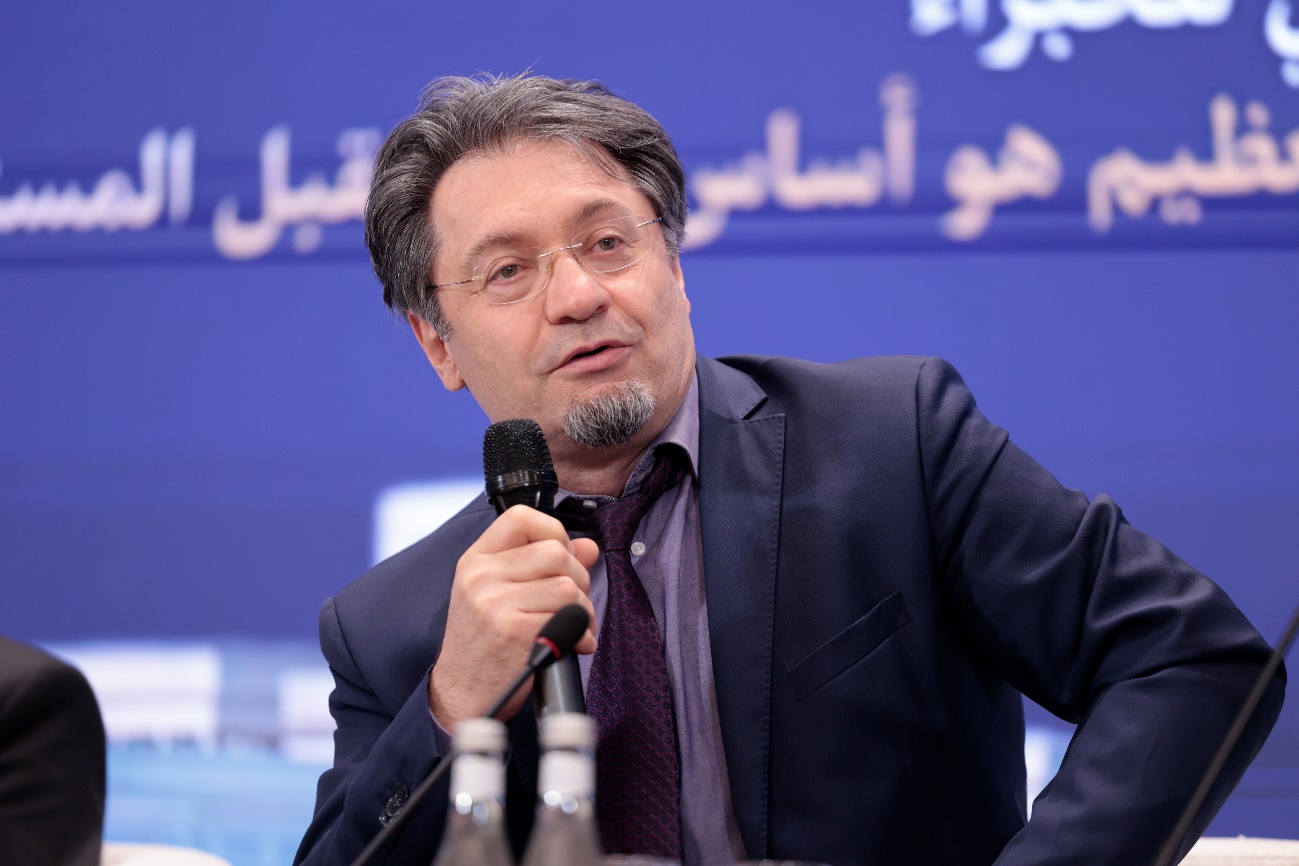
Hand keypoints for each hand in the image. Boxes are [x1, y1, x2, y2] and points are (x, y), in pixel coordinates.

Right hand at [428, 505, 599, 731]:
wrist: (461, 694)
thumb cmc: (485, 643)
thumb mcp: (501, 595)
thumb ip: (543, 566)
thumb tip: (588, 546)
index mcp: (476, 560)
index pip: (521, 517)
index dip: (554, 532)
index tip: (561, 558)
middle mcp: (480, 576)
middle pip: (555, 551)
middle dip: (579, 578)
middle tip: (574, 603)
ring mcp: (494, 602)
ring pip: (568, 585)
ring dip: (583, 610)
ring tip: (575, 627)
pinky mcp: (513, 630)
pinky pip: (568, 616)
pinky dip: (581, 632)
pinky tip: (574, 644)